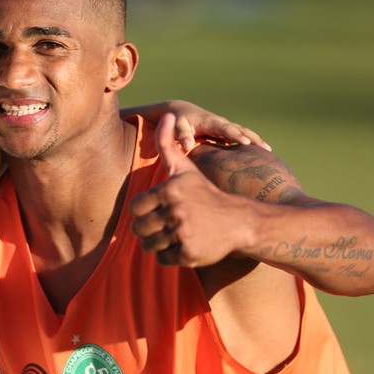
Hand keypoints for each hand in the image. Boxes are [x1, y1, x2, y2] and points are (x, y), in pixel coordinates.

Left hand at [130, 113, 251, 266]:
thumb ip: (168, 144)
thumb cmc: (204, 192)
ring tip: (172, 235)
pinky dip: (169, 255)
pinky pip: (162, 259)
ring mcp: (183, 234)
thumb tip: (166, 114)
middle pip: (139, 228)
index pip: (135, 208)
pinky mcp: (189, 254)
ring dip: (157, 243)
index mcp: (169, 190)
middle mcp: (176, 212)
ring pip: (148, 246)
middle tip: (164, 225)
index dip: (143, 211)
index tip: (157, 210)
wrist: (238, 221)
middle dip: (148, 229)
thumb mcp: (185, 168)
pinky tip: (183, 245)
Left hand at [167, 100, 269, 152]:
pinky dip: (251, 143)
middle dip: (253, 138)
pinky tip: (259, 154)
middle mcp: (221, 124)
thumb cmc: (179, 121)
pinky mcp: (226, 134)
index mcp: (211, 122)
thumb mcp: (177, 126)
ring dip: (255, 140)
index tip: (246, 143)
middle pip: (240, 130)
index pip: (225, 129)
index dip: (235, 135)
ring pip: (243, 132)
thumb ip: (182, 134)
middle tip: (265, 148)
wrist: (182, 112)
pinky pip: (241, 137)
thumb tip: (187, 145)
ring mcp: (225, 128)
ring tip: (268, 151)